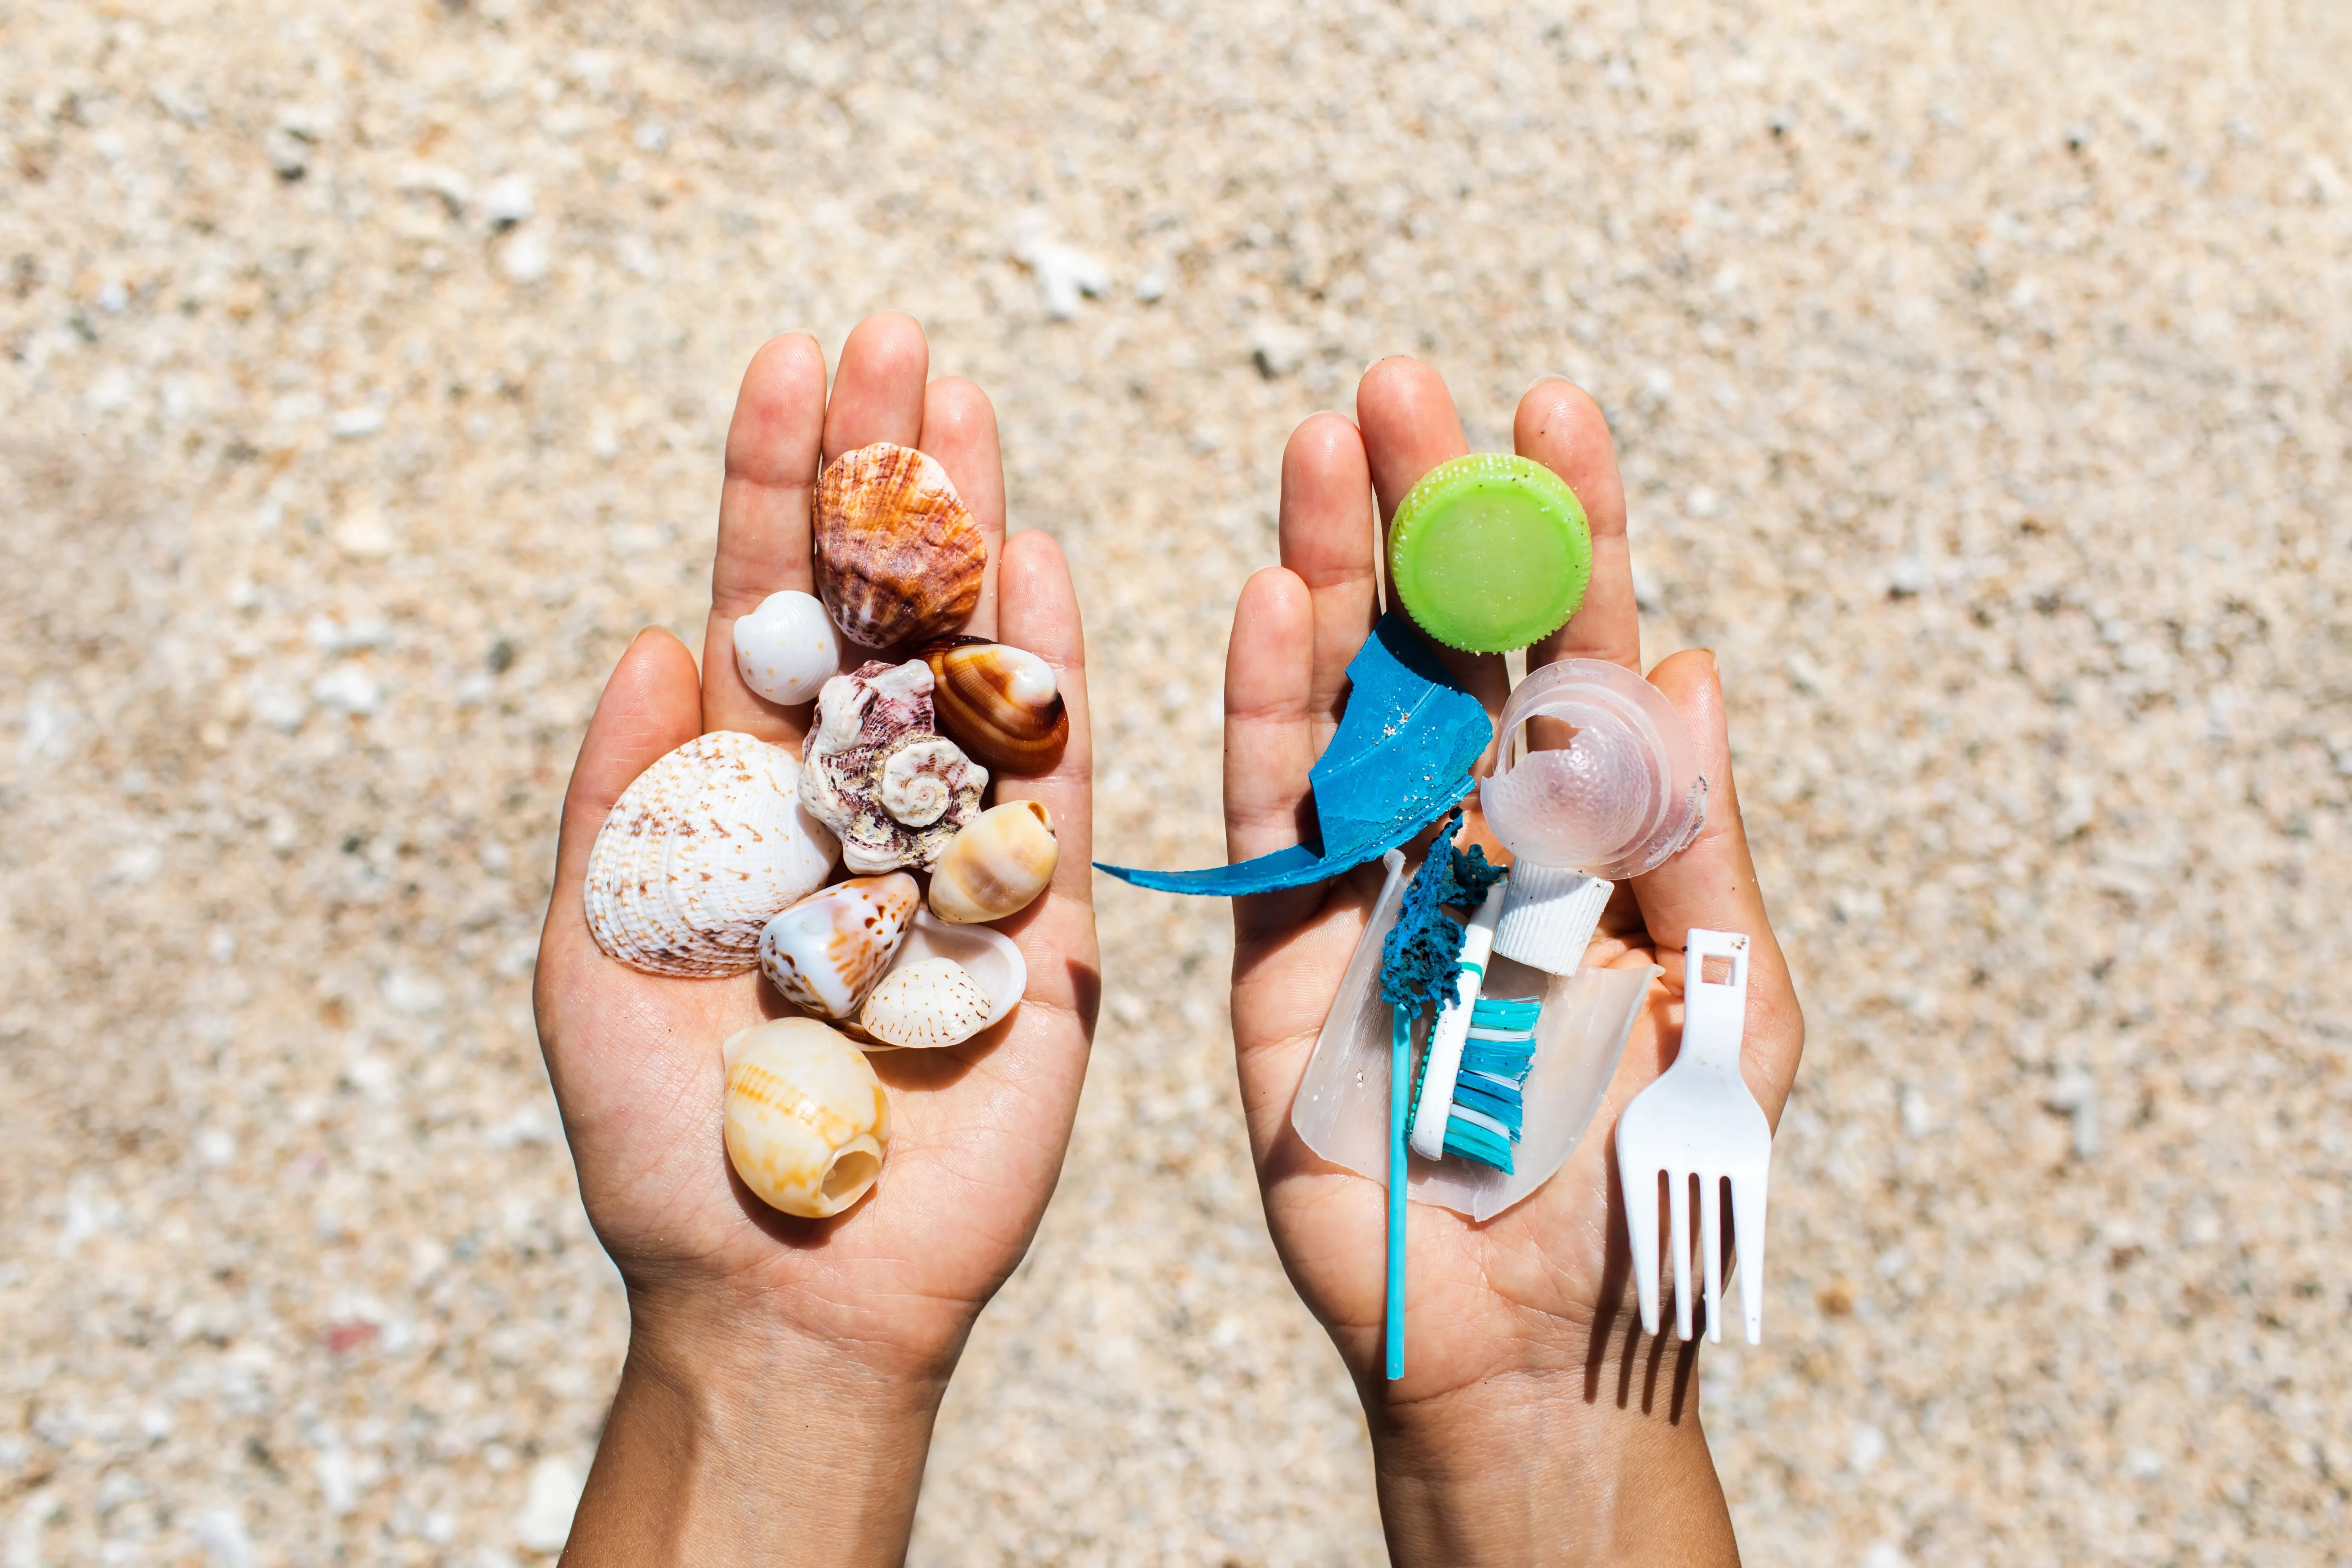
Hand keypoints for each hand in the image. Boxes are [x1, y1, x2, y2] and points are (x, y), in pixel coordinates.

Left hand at [533, 315, 1098, 1564]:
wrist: (793, 1285)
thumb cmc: (673, 1140)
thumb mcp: (594, 956)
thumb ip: (623, 800)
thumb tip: (652, 639)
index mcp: (744, 796)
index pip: (762, 606)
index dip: (770, 487)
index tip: (785, 365)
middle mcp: (852, 798)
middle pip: (875, 605)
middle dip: (881, 472)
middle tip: (896, 337)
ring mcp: (951, 847)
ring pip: (968, 661)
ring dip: (972, 533)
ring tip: (970, 401)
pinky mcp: (1038, 916)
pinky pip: (1051, 779)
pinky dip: (1051, 669)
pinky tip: (1047, 559)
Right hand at [1222, 359, 1802, 1566]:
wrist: (1527, 1342)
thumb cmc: (1641, 1184)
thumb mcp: (1722, 1010)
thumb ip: (1700, 846)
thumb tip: (1697, 671)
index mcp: (1593, 834)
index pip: (1581, 655)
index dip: (1569, 533)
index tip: (1555, 408)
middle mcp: (1476, 833)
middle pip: (1448, 647)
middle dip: (1428, 514)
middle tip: (1400, 385)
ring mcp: (1373, 883)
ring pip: (1349, 701)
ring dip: (1334, 573)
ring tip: (1325, 446)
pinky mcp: (1281, 950)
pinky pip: (1273, 816)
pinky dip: (1269, 712)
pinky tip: (1273, 602)